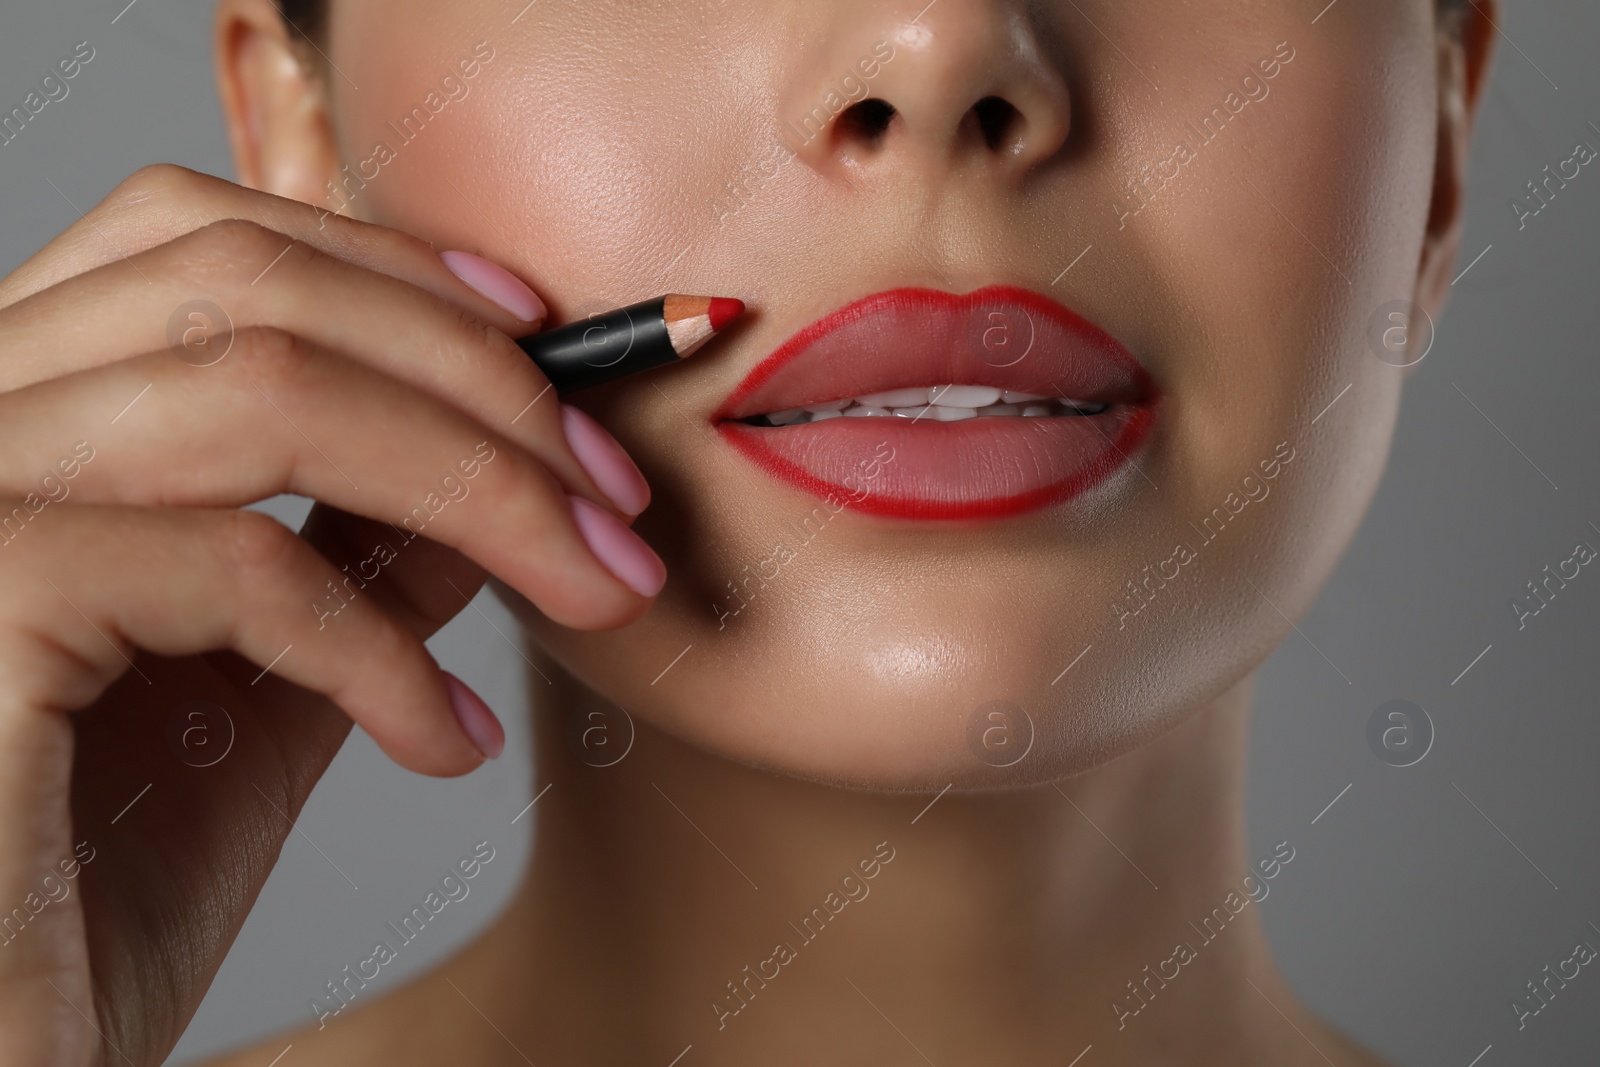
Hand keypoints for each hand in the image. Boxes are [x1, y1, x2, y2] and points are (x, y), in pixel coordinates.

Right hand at [0, 165, 659, 1065]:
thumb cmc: (83, 895)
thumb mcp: (257, 693)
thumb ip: (353, 555)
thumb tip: (496, 463)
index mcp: (11, 415)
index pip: (198, 241)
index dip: (392, 268)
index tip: (550, 341)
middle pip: (247, 284)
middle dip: (480, 380)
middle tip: (617, 498)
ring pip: (261, 391)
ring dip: (481, 485)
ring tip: (591, 585)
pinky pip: (234, 563)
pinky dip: (381, 648)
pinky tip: (445, 742)